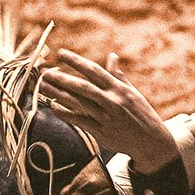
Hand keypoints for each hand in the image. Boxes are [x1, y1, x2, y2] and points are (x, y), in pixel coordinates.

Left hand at [39, 51, 179, 173]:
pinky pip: (81, 121)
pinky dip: (67, 114)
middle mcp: (112, 101)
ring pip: (79, 103)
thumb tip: (112, 56)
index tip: (61, 53)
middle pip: (83, 87)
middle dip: (63, 78)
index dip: (76, 61)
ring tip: (43, 86)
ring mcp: (107, 117)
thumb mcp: (132, 92)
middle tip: (45, 72)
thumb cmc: (141, 114)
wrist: (151, 141)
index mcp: (119, 88)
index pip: (94, 71)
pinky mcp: (102, 132)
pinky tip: (54, 107)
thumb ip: (118, 76)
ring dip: (59, 94)